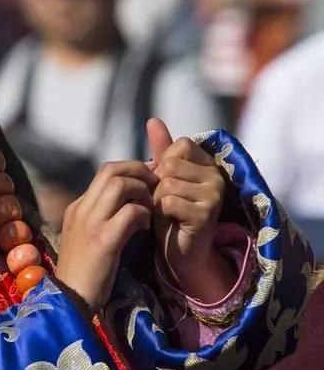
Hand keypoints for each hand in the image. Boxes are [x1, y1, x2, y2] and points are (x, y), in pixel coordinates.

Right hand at [56, 161, 157, 310]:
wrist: (69, 298)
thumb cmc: (81, 272)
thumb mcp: (85, 237)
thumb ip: (101, 218)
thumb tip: (126, 203)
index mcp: (78, 207)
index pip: (104, 172)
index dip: (130, 170)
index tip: (148, 179)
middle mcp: (82, 209)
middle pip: (112, 170)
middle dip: (139, 171)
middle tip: (156, 185)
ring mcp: (91, 223)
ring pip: (120, 184)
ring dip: (143, 190)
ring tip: (151, 206)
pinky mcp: (104, 240)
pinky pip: (130, 212)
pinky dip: (144, 214)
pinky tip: (146, 227)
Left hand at [147, 119, 234, 301]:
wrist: (179, 250)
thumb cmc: (171, 211)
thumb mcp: (165, 178)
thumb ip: (162, 149)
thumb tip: (153, 120)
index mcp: (208, 163)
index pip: (180, 145)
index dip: (164, 163)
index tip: (166, 182)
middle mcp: (217, 176)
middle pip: (170, 165)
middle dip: (158, 184)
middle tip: (164, 201)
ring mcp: (214, 195)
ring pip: (167, 184)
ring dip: (158, 200)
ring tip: (167, 212)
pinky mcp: (206, 214)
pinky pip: (169, 202)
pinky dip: (161, 212)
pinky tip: (170, 221)